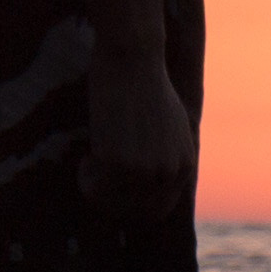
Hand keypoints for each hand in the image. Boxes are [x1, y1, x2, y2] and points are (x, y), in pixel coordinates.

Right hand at [83, 48, 192, 200]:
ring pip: (111, 203)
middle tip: (96, 184)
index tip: (114, 193)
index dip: (132, 205)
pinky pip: (93, 188)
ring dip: (96, 189)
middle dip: (113, 204)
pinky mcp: (118, 163)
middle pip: (136, 213)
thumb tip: (148, 186)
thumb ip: (166, 157)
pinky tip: (86, 155)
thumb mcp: (170, 127)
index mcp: (185, 166)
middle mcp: (169, 173)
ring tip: (90, 162)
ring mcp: (145, 170)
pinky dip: (85, 177)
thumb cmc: (146, 85)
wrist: (133, 58)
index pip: (158, 209)